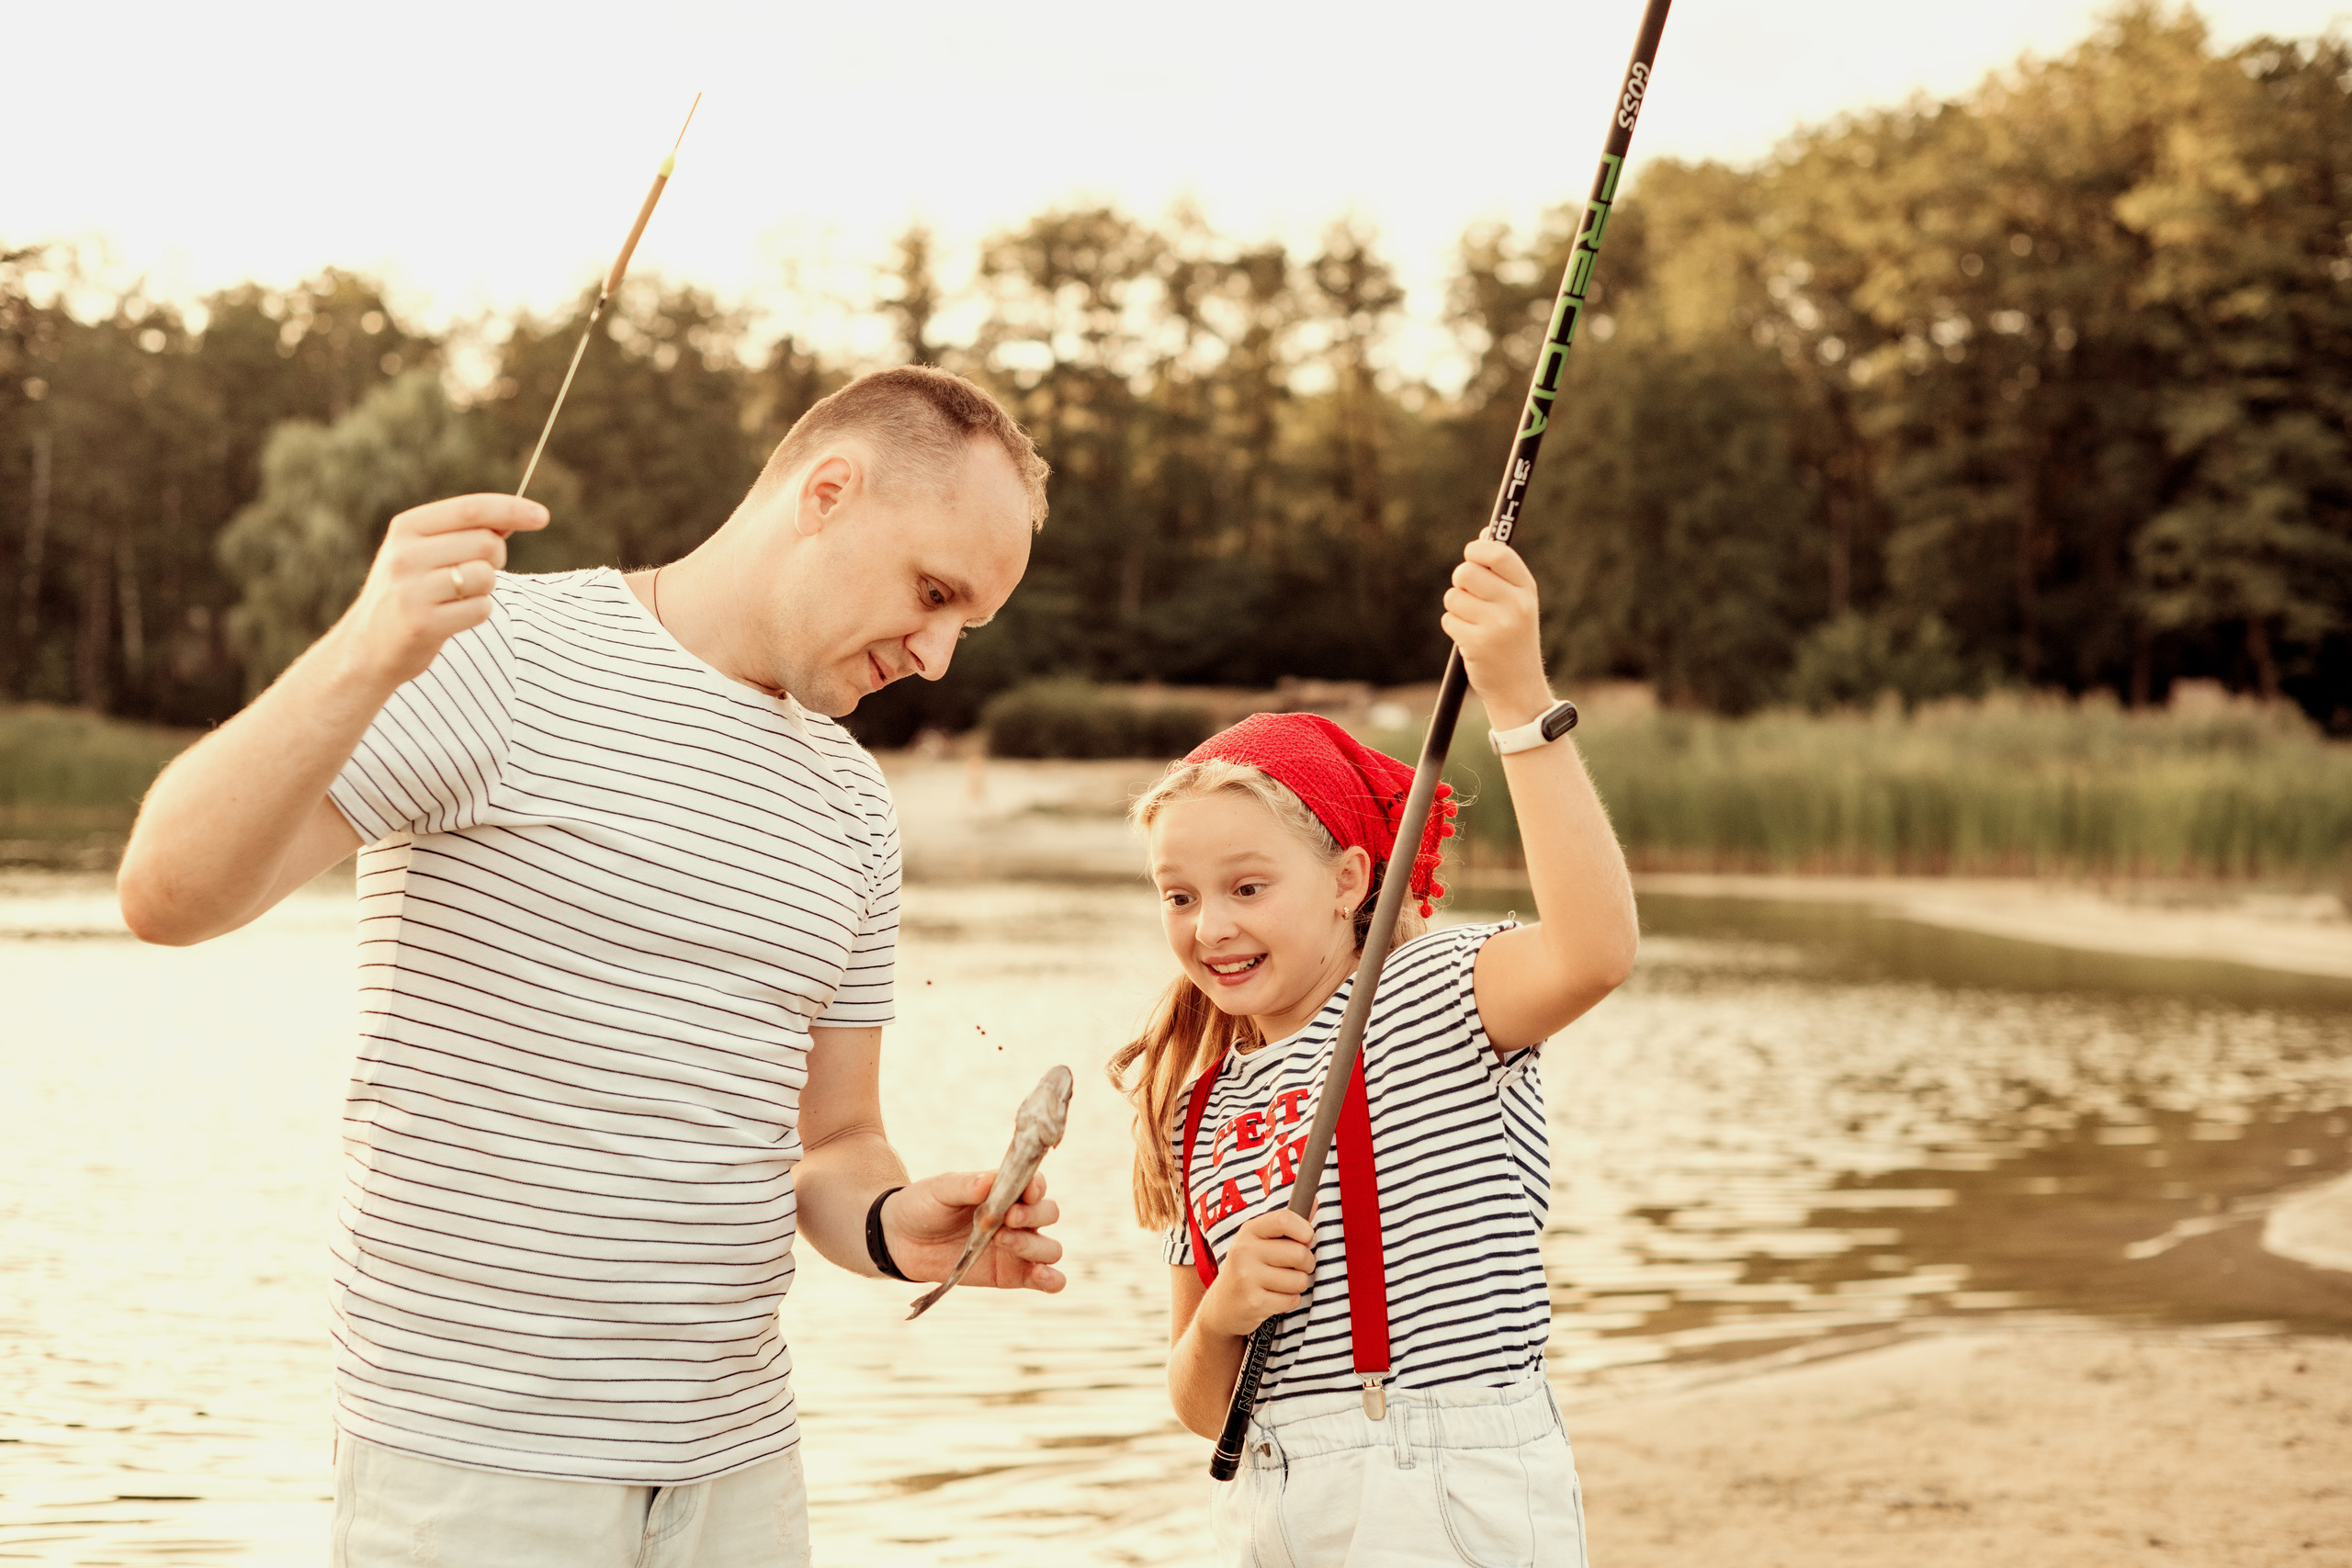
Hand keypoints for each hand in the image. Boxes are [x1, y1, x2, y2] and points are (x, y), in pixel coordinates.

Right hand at [330, 494, 547, 690]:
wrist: (367, 647)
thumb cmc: (408, 593)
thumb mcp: (422, 552)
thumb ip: (464, 532)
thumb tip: (517, 515)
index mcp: (406, 527)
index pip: (470, 509)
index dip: (510, 509)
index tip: (541, 516)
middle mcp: (405, 554)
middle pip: (486, 543)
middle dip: (495, 559)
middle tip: (474, 574)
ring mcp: (412, 589)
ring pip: (486, 577)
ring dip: (484, 589)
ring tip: (456, 597)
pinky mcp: (423, 623)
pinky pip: (481, 609)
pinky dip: (477, 613)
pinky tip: (452, 617)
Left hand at [883, 1172, 1064, 1292]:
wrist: (902, 1238)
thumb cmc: (925, 1205)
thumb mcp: (940, 1189)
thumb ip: (966, 1185)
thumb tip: (989, 1181)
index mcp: (1006, 1191)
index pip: (1036, 1185)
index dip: (1036, 1188)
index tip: (1024, 1194)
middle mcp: (1018, 1218)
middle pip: (1049, 1214)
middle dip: (1033, 1216)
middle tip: (1005, 1219)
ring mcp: (1017, 1248)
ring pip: (1050, 1248)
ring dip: (1034, 1245)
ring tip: (1001, 1241)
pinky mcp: (1011, 1275)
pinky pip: (1045, 1279)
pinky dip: (1051, 1279)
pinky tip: (1041, 1276)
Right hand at [1197, 1209, 1314, 1338]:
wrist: (1223, 1305)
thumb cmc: (1250, 1268)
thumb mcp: (1261, 1241)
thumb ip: (1288, 1223)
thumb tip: (1314, 1201)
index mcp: (1248, 1231)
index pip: (1284, 1219)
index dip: (1304, 1230)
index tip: (1306, 1239)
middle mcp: (1244, 1251)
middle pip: (1299, 1253)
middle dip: (1307, 1263)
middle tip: (1296, 1267)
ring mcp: (1247, 1278)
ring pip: (1299, 1280)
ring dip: (1298, 1285)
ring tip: (1282, 1284)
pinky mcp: (1254, 1302)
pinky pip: (1292, 1300)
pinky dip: (1290, 1301)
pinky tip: (1275, 1298)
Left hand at [1442, 532, 1551, 727]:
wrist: (1520, 688)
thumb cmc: (1514, 638)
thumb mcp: (1519, 602)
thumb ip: (1502, 570)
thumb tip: (1486, 532)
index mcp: (1527, 590)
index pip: (1499, 553)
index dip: (1478, 548)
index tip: (1471, 554)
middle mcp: (1515, 606)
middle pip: (1466, 572)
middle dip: (1460, 582)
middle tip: (1469, 595)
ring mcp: (1497, 626)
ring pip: (1453, 597)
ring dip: (1456, 607)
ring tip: (1473, 622)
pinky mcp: (1478, 644)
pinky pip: (1448, 620)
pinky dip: (1453, 627)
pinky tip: (1470, 639)